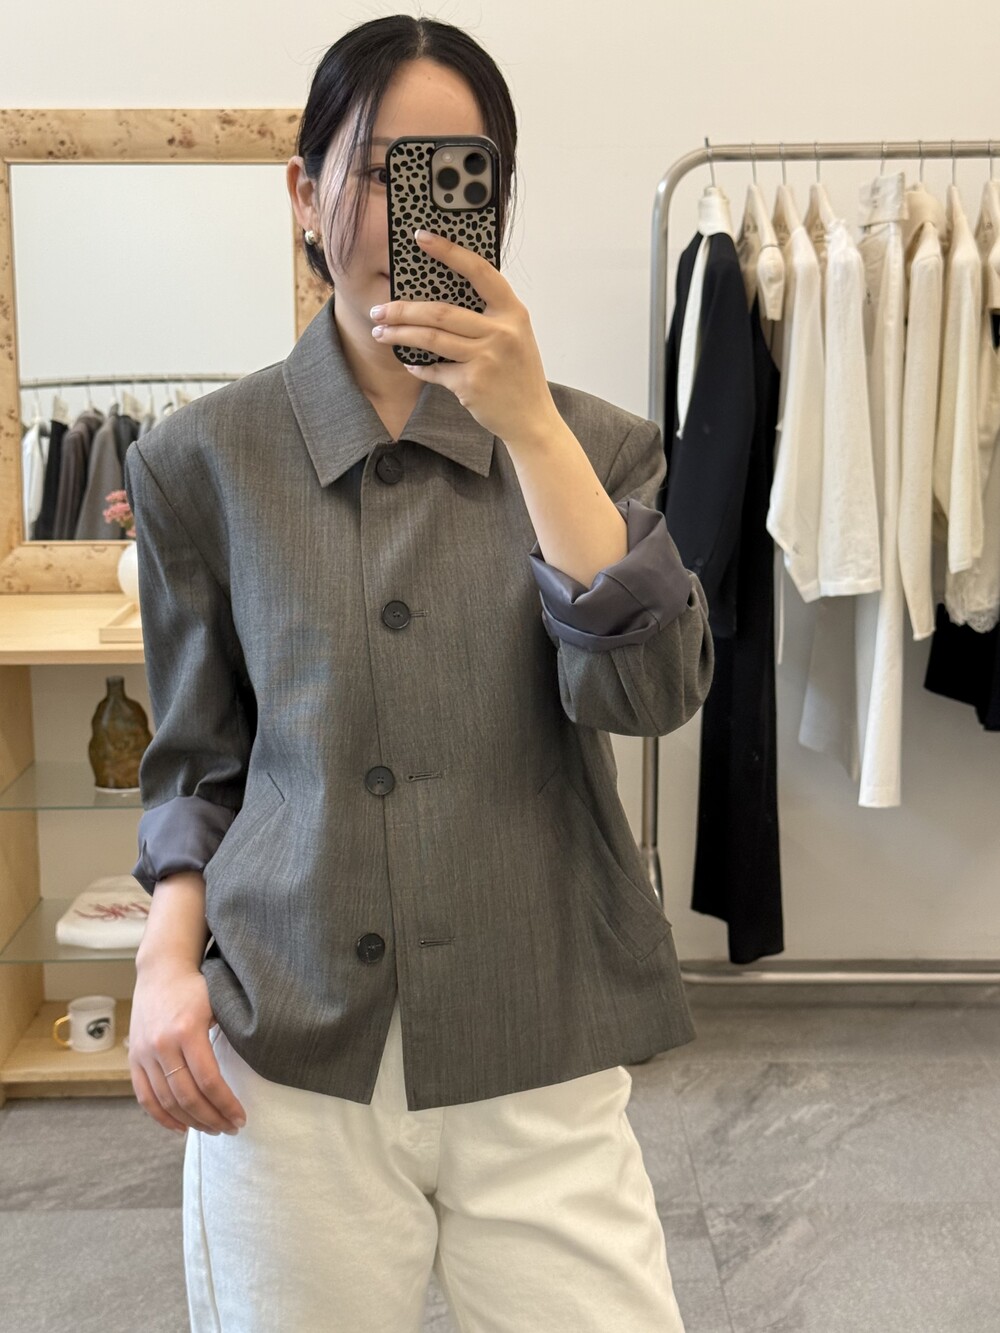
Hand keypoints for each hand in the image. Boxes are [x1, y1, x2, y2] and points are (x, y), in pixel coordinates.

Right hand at [129, 961, 245, 1137]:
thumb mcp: (218, 1003)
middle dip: (212, 1118)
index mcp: (187, 1030)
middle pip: (188, 1096)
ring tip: (212, 1129)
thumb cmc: (196, 988)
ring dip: (191, 1121)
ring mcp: (145, 1053)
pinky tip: (181, 1127)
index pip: (209, 1080)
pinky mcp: (134, 1059)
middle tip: (230, 1128)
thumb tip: (255, 1068)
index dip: (226, 1104)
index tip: (241, 1118)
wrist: (161, 971)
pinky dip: (162, 1117)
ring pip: (167, 1101)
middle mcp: (162, 1045)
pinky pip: (145, 1097)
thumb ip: (230, 1034)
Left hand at [369, 229, 559, 444]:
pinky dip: (419, 368)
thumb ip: (488, 316)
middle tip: (378, 310)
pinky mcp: (472, 384)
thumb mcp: (515, 335)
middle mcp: (501, 331)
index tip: (421, 236)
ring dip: (399, 336)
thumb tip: (439, 298)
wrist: (532, 419)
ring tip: (380, 333)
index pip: (478, 271)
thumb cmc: (518, 374)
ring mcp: (486, 358)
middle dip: (402, 310)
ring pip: (431, 339)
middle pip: (440, 312)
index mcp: (513, 311)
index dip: (449, 251)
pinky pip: (435, 370)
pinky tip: (410, 365)